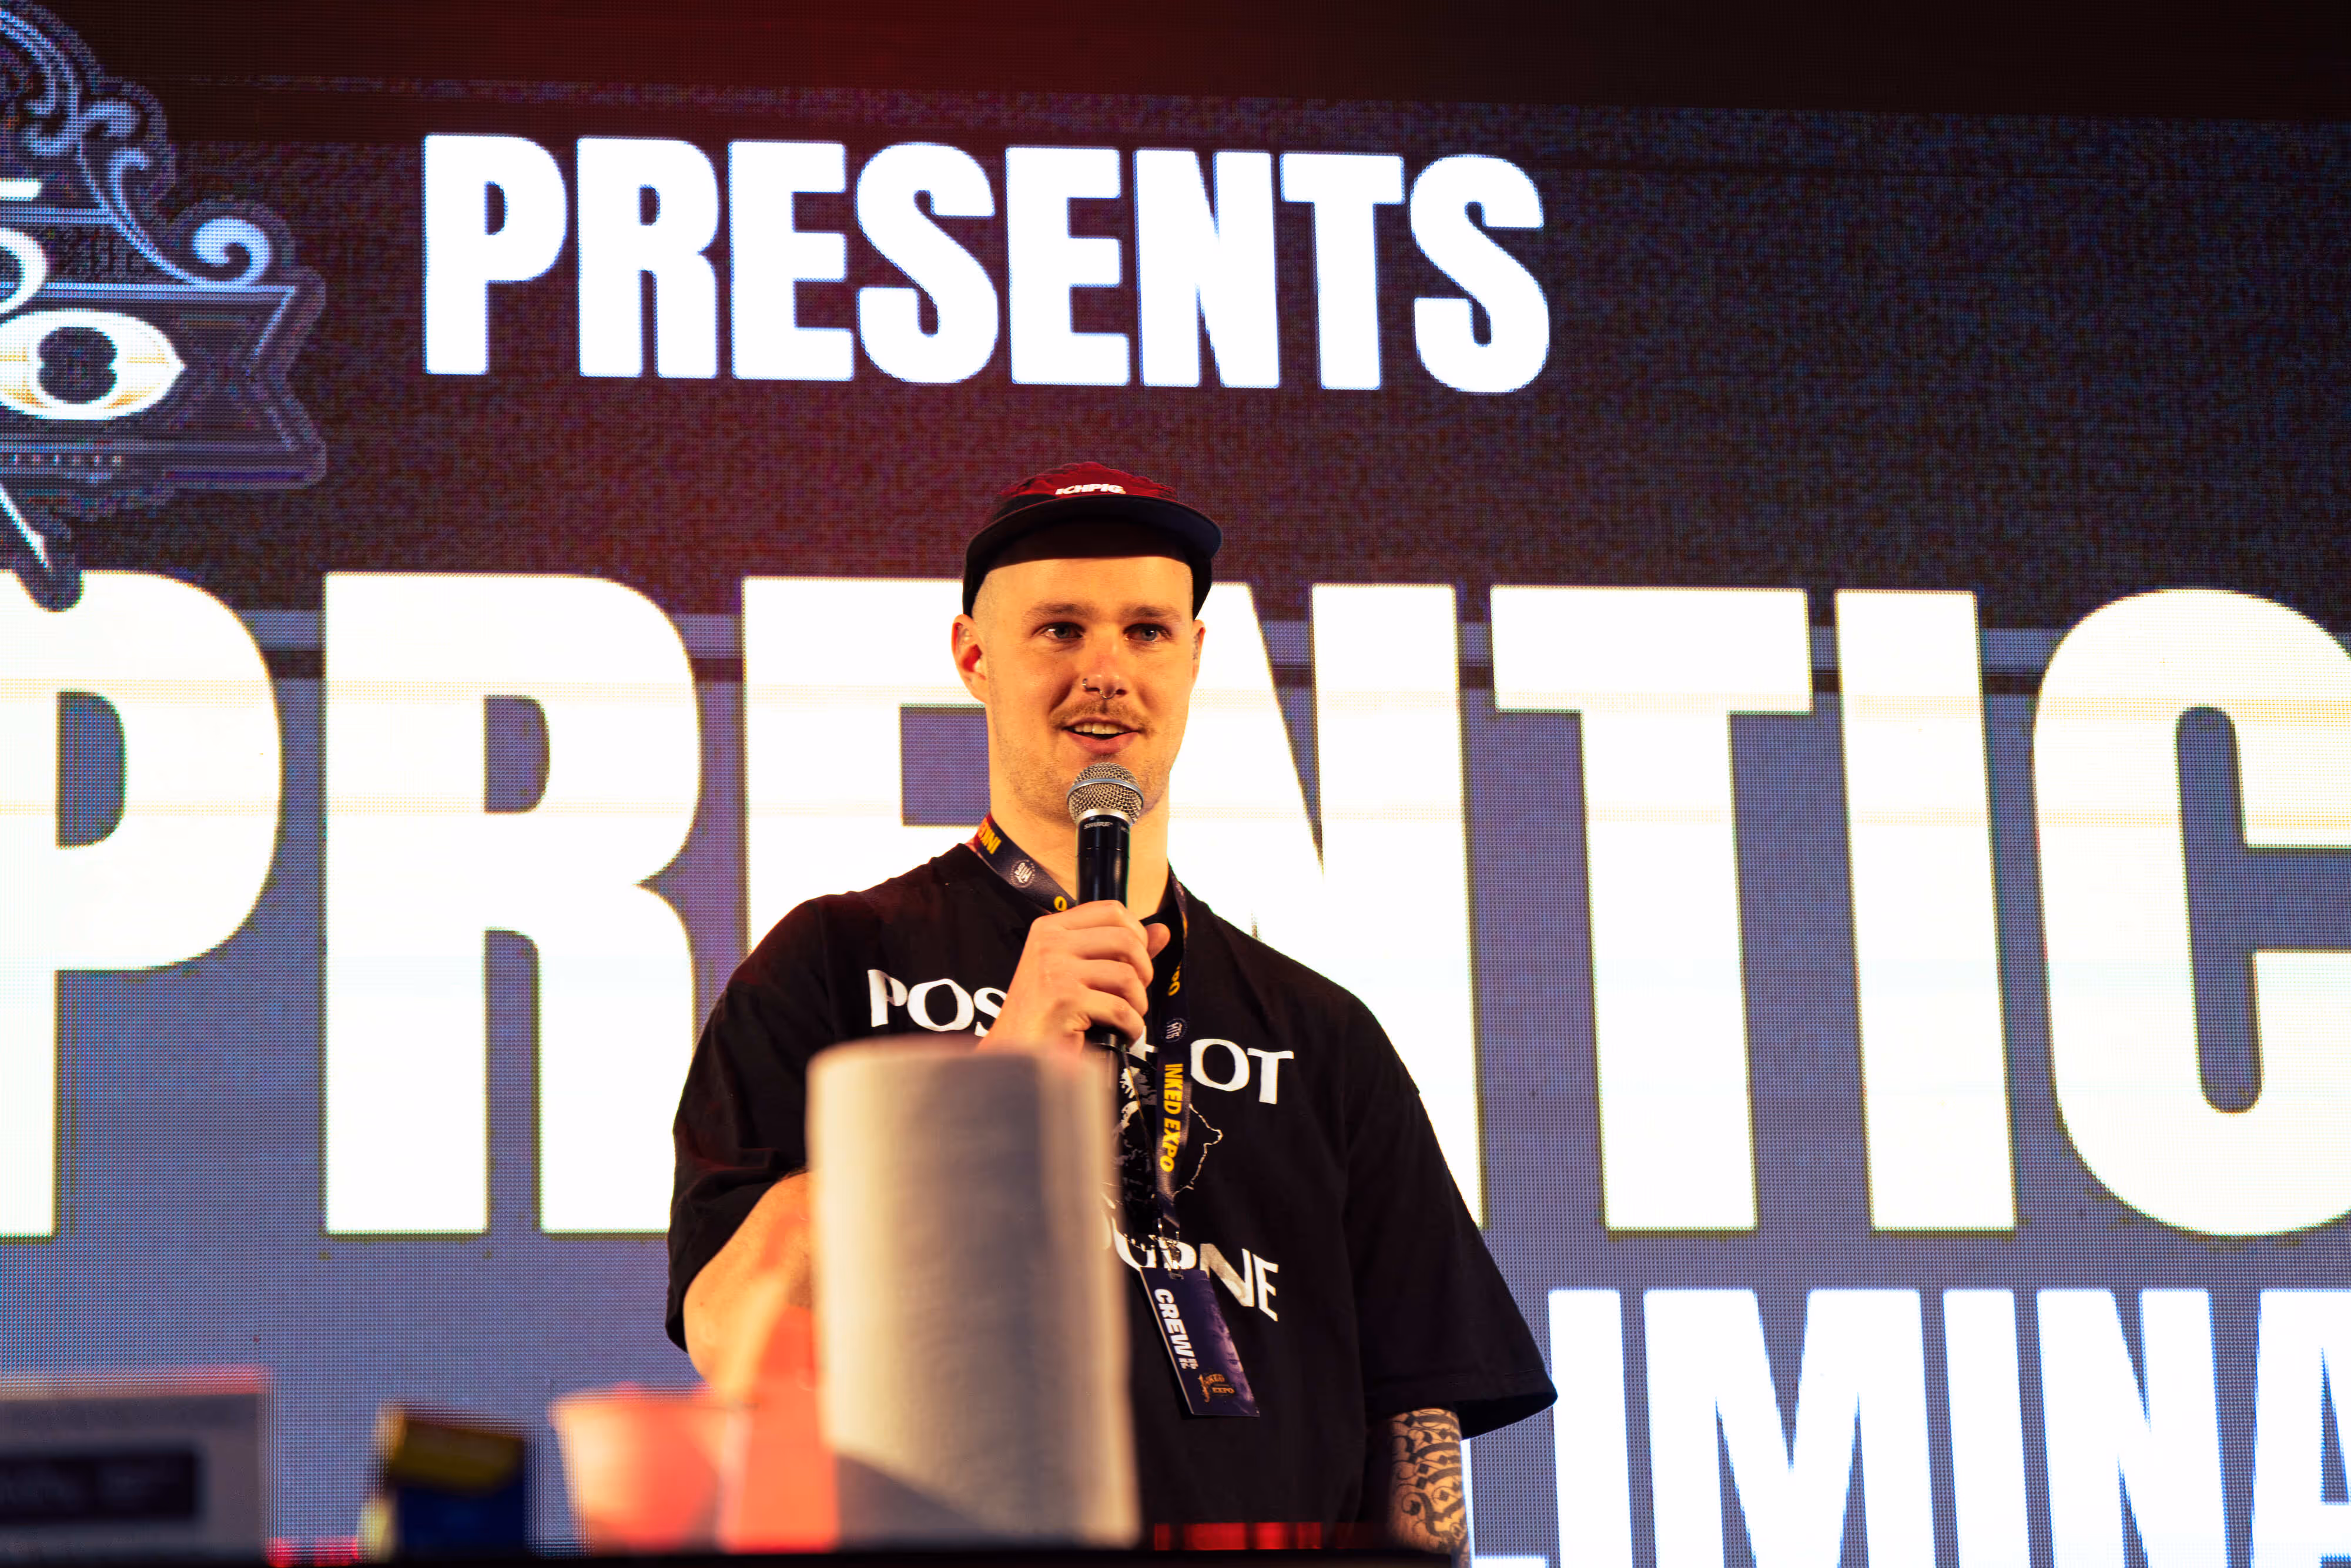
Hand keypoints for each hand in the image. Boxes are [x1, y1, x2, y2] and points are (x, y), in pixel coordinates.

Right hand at [984, 901, 1172, 1052]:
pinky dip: (1131, 1026)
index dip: (1137, 934)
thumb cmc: (1046, 1013)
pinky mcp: (1064, 1001)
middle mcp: (1050, 943)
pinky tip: (1121, 1033)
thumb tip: (1162, 931)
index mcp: (1050, 928)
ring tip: (1126, 1017)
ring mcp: (1055, 970)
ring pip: (1127, 976)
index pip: (1111, 910)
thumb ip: (1119, 950)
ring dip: (1137, 1003)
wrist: (1015, 1052)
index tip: (1135, 960)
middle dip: (1143, 972)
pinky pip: (1120, 1009)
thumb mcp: (1078, 971)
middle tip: (1134, 994)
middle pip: (1126, 940)